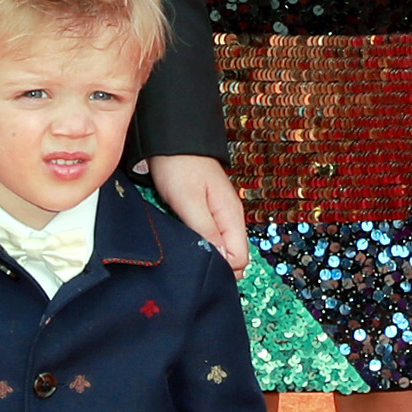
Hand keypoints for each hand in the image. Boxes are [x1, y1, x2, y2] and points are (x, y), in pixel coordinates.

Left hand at [145, 154, 250, 269]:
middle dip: (215, 265)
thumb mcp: (189, 201)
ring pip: (221, 247)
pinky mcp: (208, 212)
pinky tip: (185, 242)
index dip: (222, 269)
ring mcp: (220, 215)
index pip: (240, 259)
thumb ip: (206, 231)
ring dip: (206, 254)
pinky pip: (210, 237)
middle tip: (190, 264)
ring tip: (185, 254)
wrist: (171, 141)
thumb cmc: (179, 166)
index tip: (199, 269)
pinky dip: (199, 243)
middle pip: (233, 256)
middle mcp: (230, 218)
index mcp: (231, 216)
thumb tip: (221, 261)